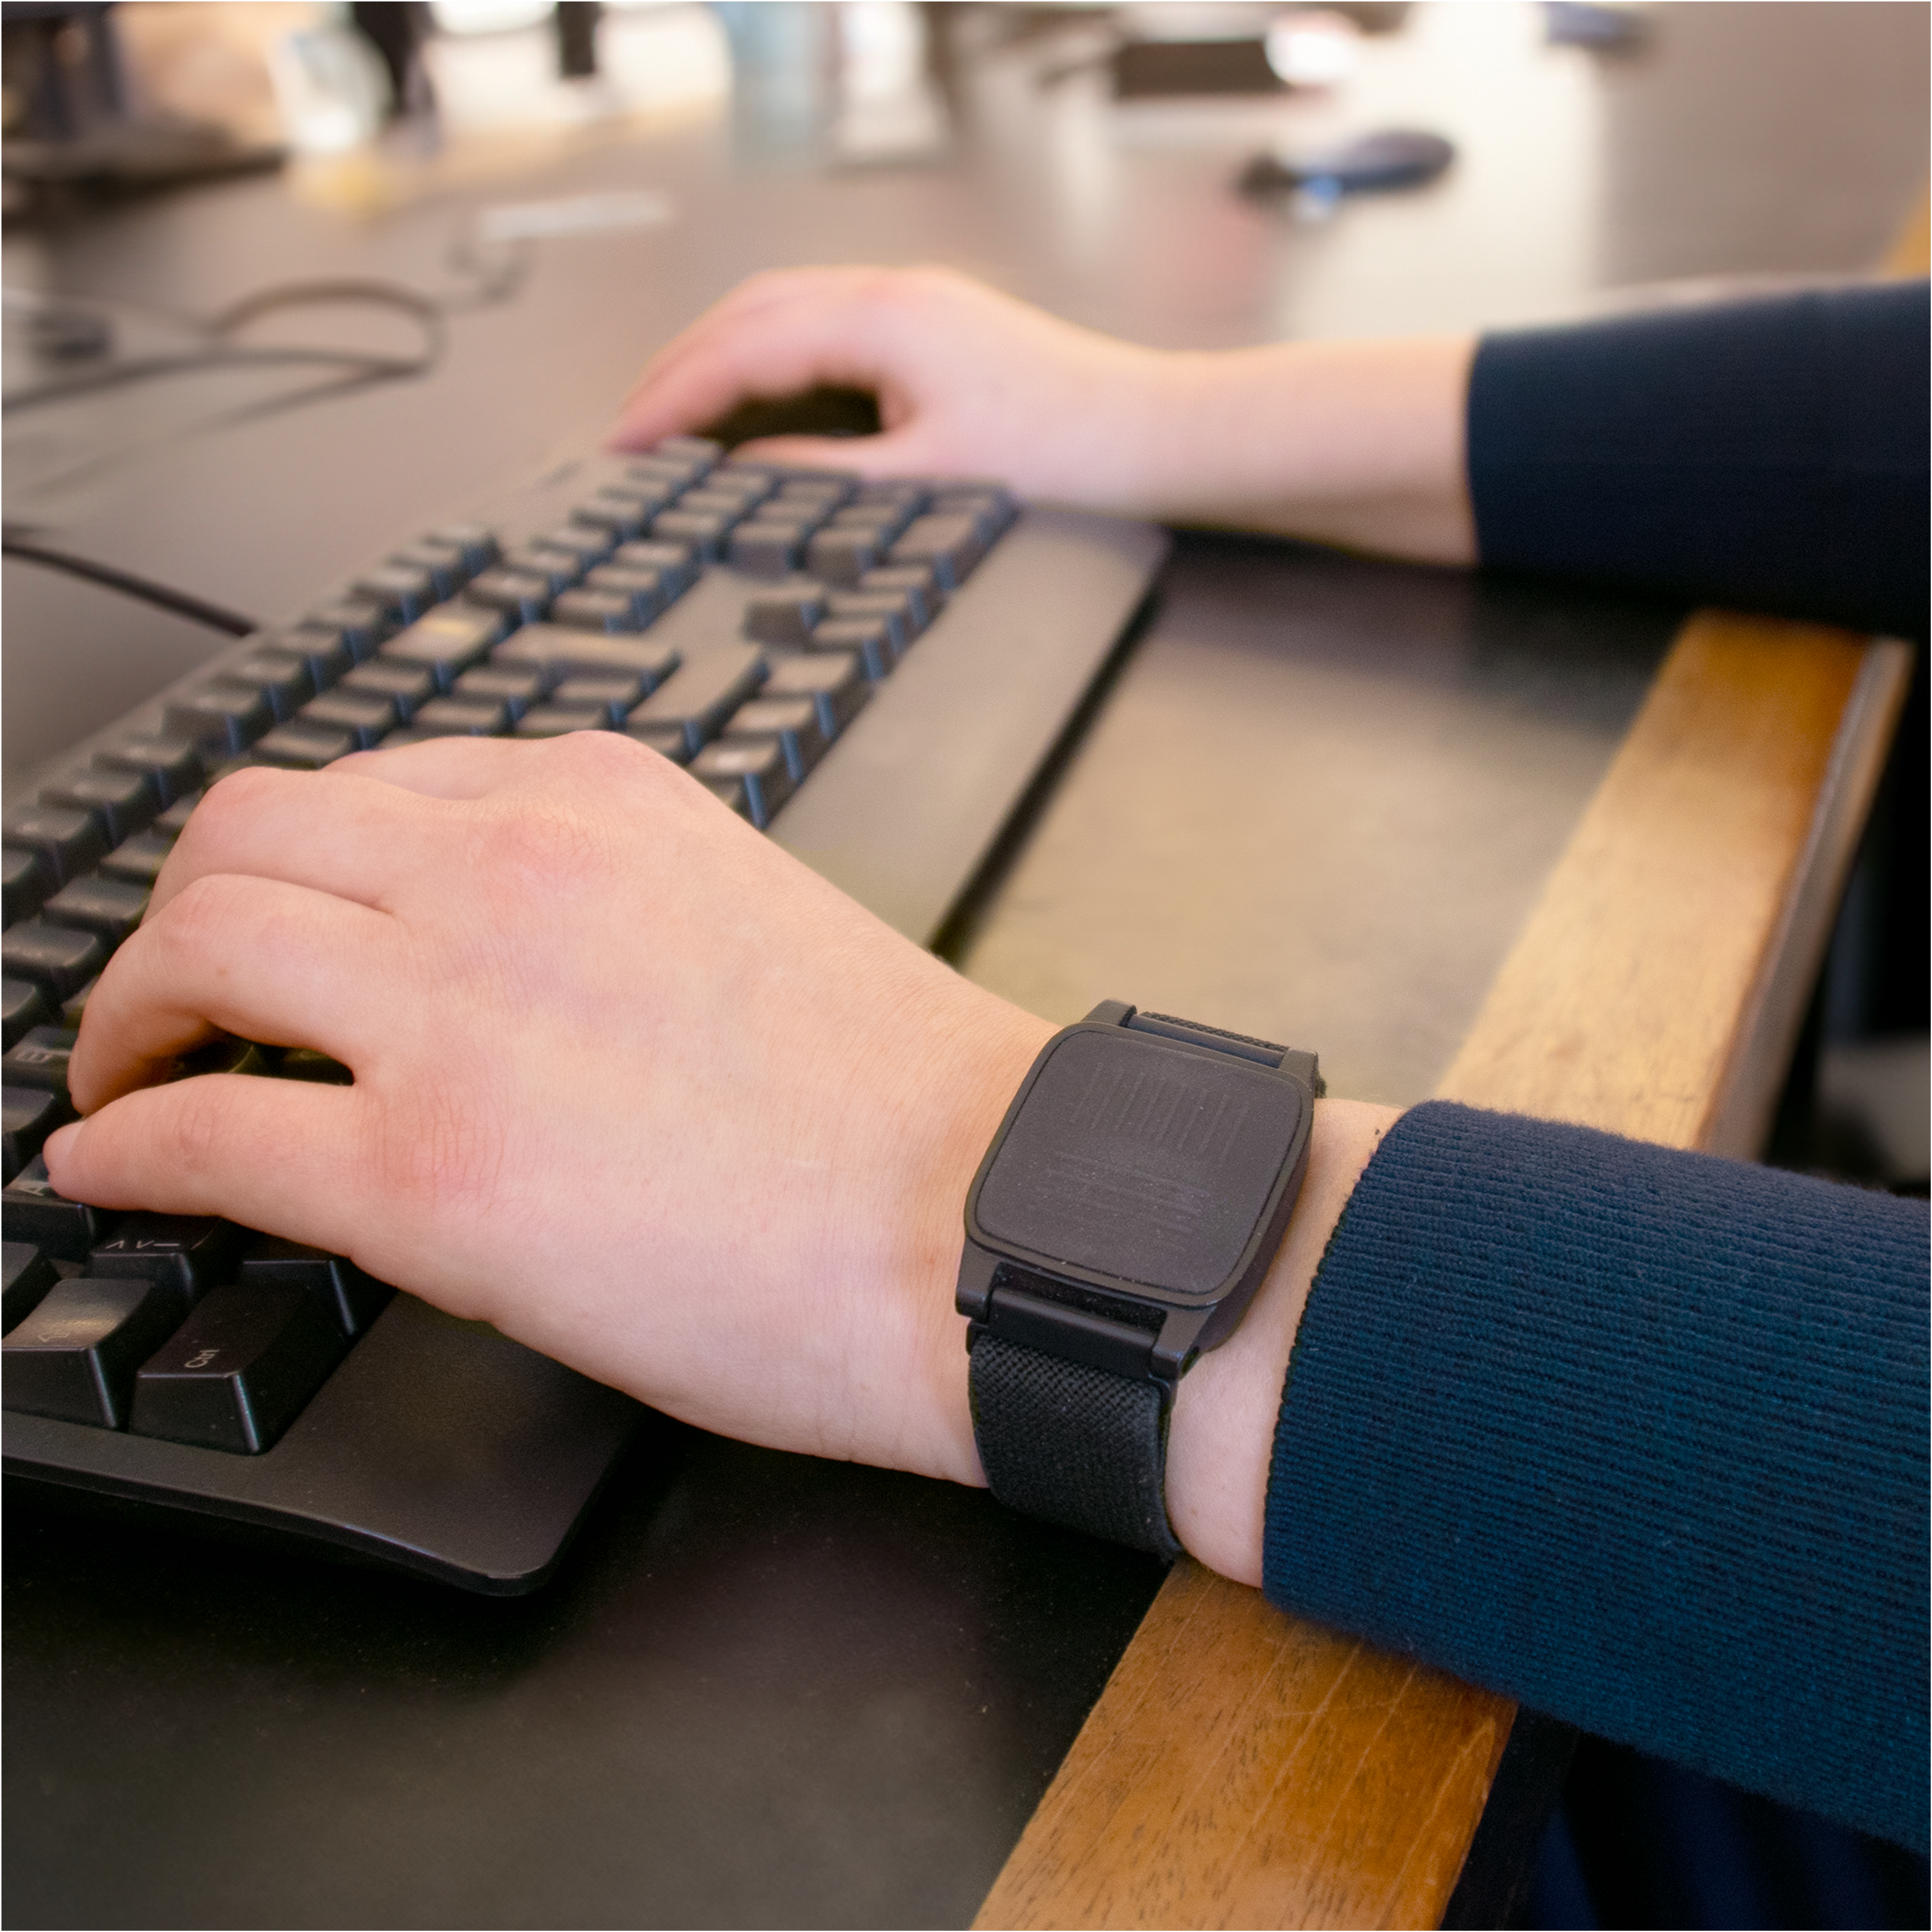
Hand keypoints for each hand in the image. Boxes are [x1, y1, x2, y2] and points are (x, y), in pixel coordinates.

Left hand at [45, 732, 1394, 1583]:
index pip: (375, 782)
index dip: (289, 856)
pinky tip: (112, 1166)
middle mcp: (509, 868)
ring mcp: (457, 1011)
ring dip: (125, 1011)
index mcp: (601, 799)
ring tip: (123, 1070)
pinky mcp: (427, 1170)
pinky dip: (125, 1142)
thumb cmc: (905, 1103)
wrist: (988, 1219)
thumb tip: (502, 977)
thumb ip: (607, 905)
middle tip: (166, 988)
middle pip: (246, 832)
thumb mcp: (745, 920)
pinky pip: (201, 1129)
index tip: (273, 911)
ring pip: (194, 946)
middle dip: (177, 909)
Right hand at [610, 264, 1475, 560]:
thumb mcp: (926, 479)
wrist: (1154, 436)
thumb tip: (744, 473)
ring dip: (719, 356)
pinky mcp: (931, 326)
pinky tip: (755, 399)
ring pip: (782, 312)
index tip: (625, 444)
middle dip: (678, 368)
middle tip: (629, 427)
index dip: (672, 399)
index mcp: (884, 319)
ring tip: (674, 414)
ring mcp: (913, 303)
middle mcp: (892, 294)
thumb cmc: (1066, 454)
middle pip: (749, 313)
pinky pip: (822, 326)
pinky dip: (770, 359)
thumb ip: (826, 475)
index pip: (742, 349)